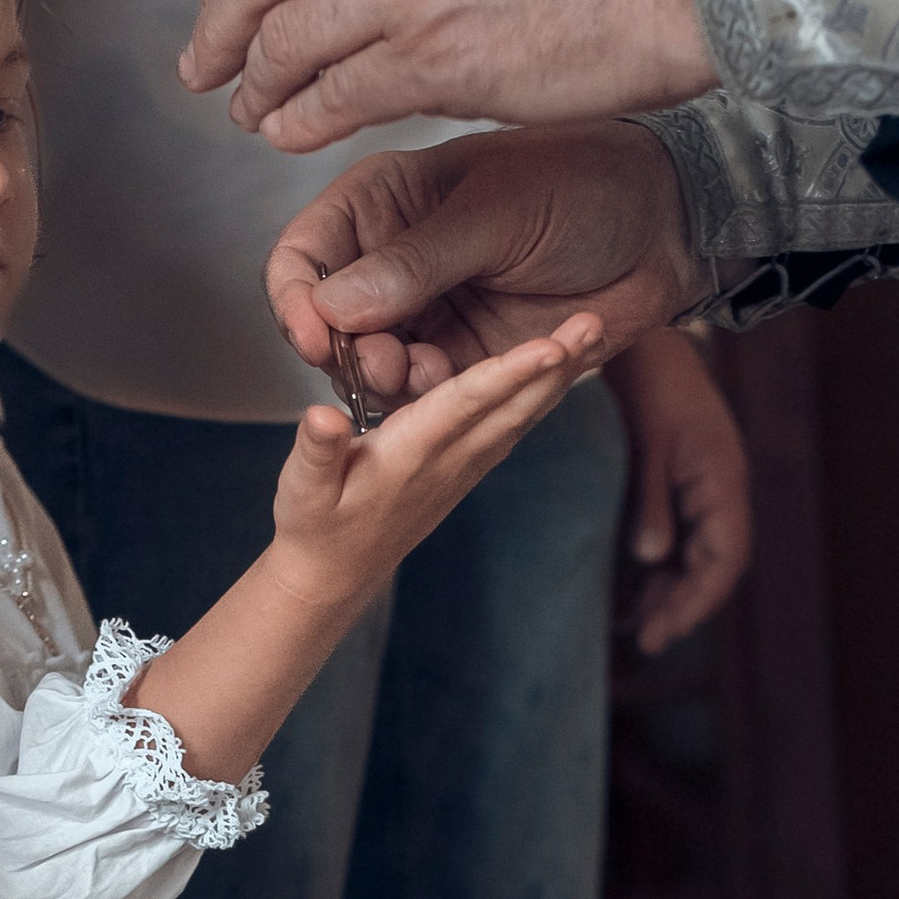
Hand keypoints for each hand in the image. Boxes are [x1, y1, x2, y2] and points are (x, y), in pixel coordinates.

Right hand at [265, 121, 709, 403]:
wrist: (669, 228)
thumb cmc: (589, 186)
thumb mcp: (496, 213)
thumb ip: (416, 261)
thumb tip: (335, 306)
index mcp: (387, 202)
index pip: (305, 254)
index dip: (296, 300)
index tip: (315, 338)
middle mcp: (398, 260)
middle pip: (332, 324)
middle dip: (349, 354)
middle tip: (388, 364)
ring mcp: (433, 311)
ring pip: (377, 367)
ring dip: (394, 383)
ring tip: (431, 374)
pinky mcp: (470, 357)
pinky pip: (430, 395)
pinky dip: (439, 400)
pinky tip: (468, 381)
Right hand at [267, 316, 601, 607]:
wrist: (334, 576)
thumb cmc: (315, 525)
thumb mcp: (301, 488)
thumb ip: (316, 450)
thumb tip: (324, 418)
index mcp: (411, 453)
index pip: (467, 404)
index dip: (510, 373)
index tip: (551, 345)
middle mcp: (449, 458)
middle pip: (513, 405)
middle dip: (557, 364)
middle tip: (597, 322)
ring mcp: (464, 465)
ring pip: (522, 414)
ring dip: (561, 375)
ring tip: (596, 333)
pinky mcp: (467, 466)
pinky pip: (514, 425)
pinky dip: (544, 394)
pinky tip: (565, 370)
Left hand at [608, 326, 752, 653]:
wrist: (647, 339)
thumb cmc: (649, 385)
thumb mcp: (650, 443)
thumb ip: (653, 500)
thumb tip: (651, 557)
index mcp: (723, 480)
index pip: (726, 556)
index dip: (701, 599)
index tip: (667, 631)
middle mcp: (722, 487)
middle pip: (714, 563)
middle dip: (685, 604)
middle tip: (648, 642)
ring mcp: (705, 485)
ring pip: (698, 553)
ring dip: (674, 590)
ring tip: (638, 626)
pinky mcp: (685, 480)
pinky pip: (684, 535)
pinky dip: (664, 565)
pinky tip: (634, 587)